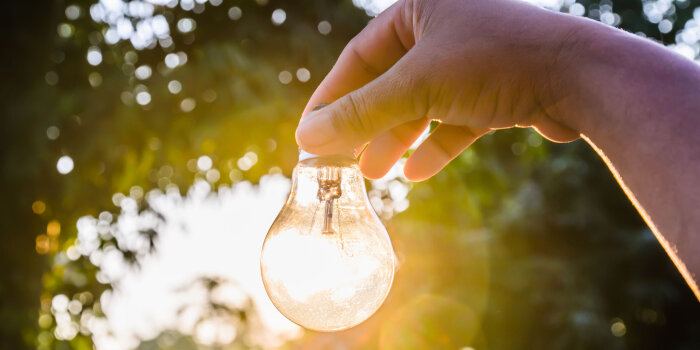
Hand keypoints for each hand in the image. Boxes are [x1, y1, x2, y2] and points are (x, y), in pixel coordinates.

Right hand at [295, 0, 586, 179]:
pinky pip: (454, 119)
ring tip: (376, 172)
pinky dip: (435, 144)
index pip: (360, 57)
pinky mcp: (494, 89)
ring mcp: (471, 60)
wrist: (581, 78)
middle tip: (342, 159)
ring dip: (397, 138)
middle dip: (366, 124)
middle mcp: (443, 28)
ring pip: (421, 104)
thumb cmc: (495, 63)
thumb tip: (307, 136)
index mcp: (419, 9)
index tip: (310, 132)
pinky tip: (416, 172)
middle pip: (389, 83)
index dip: (333, 97)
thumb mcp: (417, 86)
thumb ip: (360, 112)